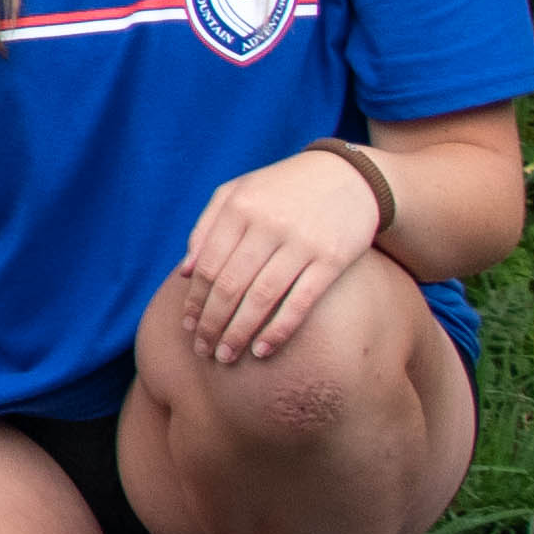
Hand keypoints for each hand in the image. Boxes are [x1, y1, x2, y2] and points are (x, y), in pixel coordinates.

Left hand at [175, 145, 389, 366]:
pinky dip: (278, 329)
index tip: (188, 326)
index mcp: (239, 208)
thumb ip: (206, 228)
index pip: (208, 265)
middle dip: (212, 324)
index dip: (195, 301)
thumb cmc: (282, 188)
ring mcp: (301, 243)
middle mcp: (267, 225)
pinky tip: (262, 350)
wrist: (349, 177)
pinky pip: (300, 302)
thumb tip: (184, 272)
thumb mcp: (237, 192)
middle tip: (203, 350)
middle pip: (230, 286)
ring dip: (239, 333)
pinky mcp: (332, 259)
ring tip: (226, 357)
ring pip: (261, 298)